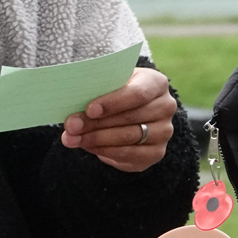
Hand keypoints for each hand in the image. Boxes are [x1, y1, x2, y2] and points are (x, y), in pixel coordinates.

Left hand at [61, 66, 175, 171]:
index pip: (137, 93)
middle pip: (129, 118)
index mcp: (156, 83)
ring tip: (73, 139)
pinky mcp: (156, 153)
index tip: (89, 110)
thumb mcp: (110, 83)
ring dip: (96, 139)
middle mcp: (165, 107)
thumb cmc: (116, 91)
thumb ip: (95, 92)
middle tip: (72, 127)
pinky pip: (128, 155)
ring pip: (128, 138)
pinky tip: (88, 146)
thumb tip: (73, 116)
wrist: (131, 109)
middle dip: (96, 124)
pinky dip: (105, 151)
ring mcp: (163, 132)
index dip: (113, 103)